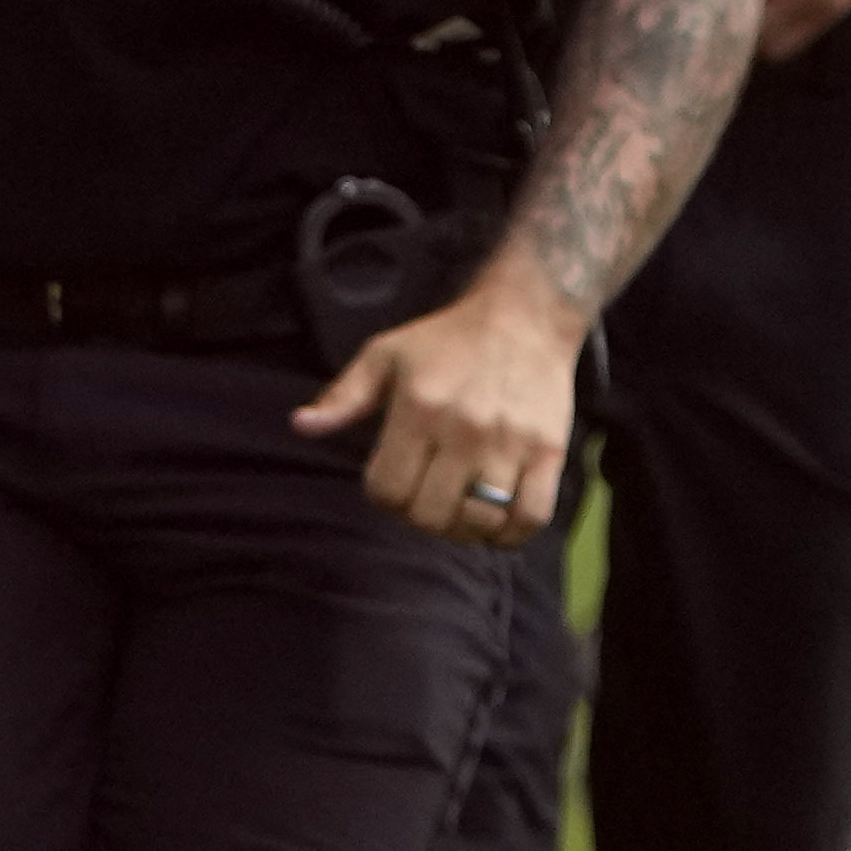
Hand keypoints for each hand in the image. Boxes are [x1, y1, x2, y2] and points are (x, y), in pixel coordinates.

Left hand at [294, 265, 580, 544]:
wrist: (525, 317)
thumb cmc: (447, 340)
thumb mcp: (385, 355)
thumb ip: (344, 396)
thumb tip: (302, 425)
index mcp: (418, 409)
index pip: (387, 491)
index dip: (384, 497)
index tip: (395, 482)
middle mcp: (464, 429)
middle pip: (431, 516)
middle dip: (421, 518)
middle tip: (428, 499)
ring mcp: (510, 443)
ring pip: (480, 522)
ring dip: (464, 529)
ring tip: (461, 510)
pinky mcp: (549, 452)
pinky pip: (532, 517)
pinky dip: (511, 533)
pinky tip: (498, 519)